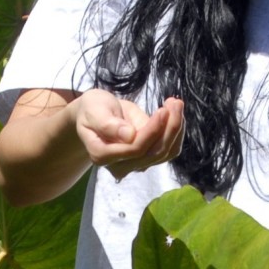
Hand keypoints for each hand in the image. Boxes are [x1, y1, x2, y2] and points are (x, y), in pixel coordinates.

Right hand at [69, 90, 185, 178]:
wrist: (94, 115)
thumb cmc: (92, 109)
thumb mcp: (94, 109)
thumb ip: (108, 123)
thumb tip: (129, 136)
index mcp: (102, 154)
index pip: (135, 149)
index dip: (152, 131)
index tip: (163, 110)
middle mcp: (118, 166)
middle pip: (153, 153)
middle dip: (170, 127)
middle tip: (175, 102)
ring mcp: (133, 166)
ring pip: (164, 153)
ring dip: (175, 128)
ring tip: (175, 104)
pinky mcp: (146, 160)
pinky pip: (168, 151)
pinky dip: (176, 133)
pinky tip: (175, 114)